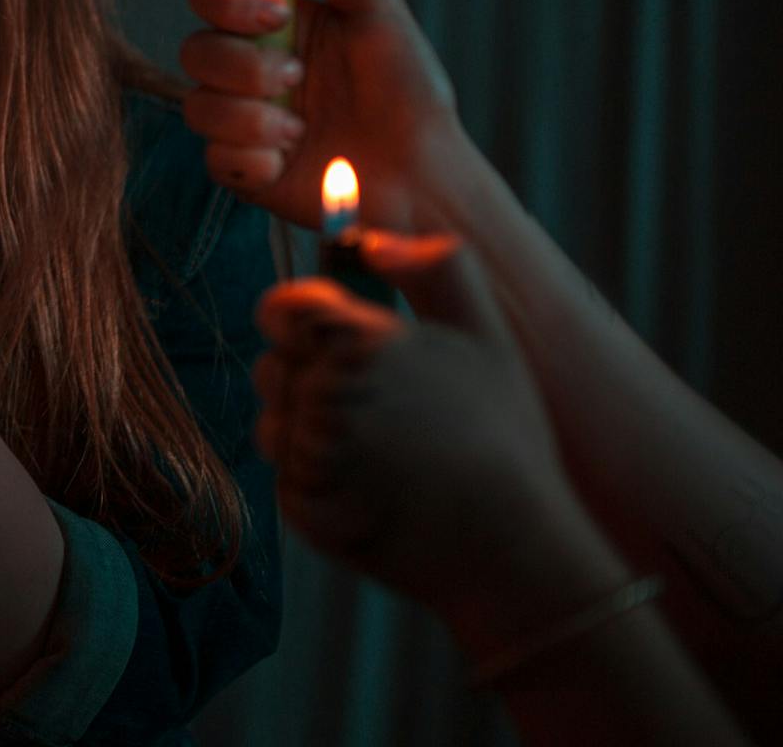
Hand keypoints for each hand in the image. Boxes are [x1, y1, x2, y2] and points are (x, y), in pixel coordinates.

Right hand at [181, 0, 460, 229]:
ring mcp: (240, 120)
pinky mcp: (242, 170)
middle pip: (193, 49)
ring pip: (196, 106)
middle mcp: (247, 68)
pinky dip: (255, 159)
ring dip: (251, 117)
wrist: (423, 173)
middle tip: (297, 77)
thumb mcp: (383, 12)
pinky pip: (215, 159)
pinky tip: (291, 160)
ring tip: (301, 129)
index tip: (278, 11)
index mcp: (271, 22)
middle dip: (243, 65)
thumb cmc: (407, 91)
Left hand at [253, 232, 567, 614]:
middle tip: (375, 415)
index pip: (282, 308)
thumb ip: (440, 268)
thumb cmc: (502, 436)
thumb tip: (376, 240)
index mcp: (362, 340)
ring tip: (380, 457)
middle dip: (307, 384)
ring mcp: (310, 450)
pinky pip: (287, 477)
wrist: (509, 543)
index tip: (315, 339)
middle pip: (275, 368)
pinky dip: (318, 484)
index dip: (292, 320)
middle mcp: (326, 390)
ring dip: (311, 436)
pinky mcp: (301, 502)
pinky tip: (370, 494)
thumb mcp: (488, 334)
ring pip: (276, 424)